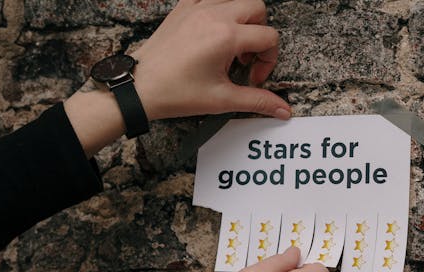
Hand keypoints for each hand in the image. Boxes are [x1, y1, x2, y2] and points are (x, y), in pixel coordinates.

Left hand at [64, 0, 289, 157]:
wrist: (140, 87)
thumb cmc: (175, 92)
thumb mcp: (222, 99)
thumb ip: (258, 101)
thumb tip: (283, 109)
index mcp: (226, 36)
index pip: (269, 37)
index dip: (268, 61)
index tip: (253, 78)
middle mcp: (213, 15)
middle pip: (257, 9)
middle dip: (259, 34)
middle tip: (246, 59)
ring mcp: (197, 7)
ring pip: (236, 1)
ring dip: (241, 22)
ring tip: (230, 49)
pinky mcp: (183, 8)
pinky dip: (219, 13)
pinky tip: (212, 36)